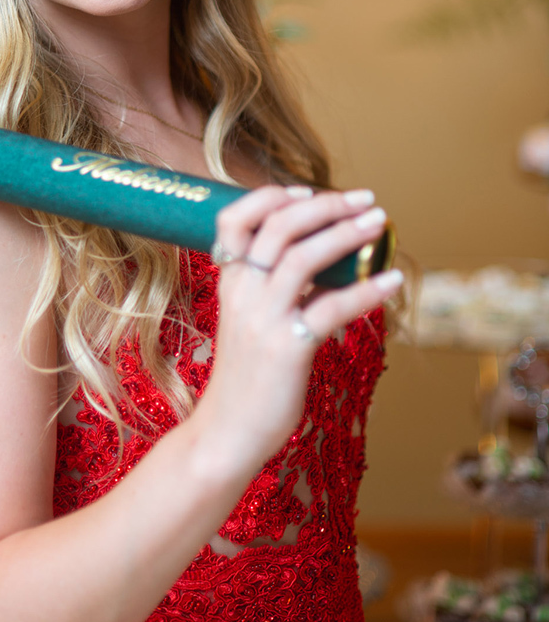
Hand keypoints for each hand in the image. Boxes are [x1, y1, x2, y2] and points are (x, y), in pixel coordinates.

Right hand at [195, 185, 402, 472]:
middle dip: (326, 205)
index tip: (309, 189)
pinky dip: (367, 291)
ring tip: (379, 223)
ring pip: (303, 257)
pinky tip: (393, 281)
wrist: (228, 432)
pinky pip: (331, 309)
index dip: (271, 196)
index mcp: (229, 282)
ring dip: (346, 234)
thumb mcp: (250, 322)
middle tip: (365, 199)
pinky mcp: (287, 349)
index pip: (235, 219)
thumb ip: (278, 290)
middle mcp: (243, 293)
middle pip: (279, 227)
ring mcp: (263, 320)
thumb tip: (329, 263)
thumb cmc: (246, 377)